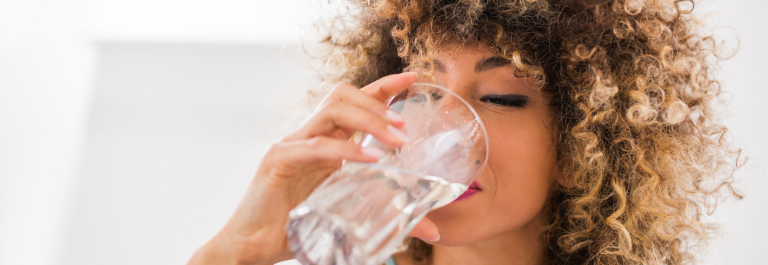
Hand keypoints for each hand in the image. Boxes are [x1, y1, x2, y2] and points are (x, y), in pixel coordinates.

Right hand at [188, 72, 439, 264]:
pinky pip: (315, 146)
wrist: (253, 246)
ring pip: (330, 111)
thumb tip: (432, 231)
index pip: (355, 102)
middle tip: (405, 124)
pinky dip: (345, 149)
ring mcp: (292, 145)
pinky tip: (370, 159)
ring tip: (395, 138)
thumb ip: (390, 216)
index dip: (383, 87)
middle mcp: (309, 136)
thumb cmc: (299, 228)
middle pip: (342, 96)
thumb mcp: (351, 216)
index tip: (412, 78)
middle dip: (378, 102)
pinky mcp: (278, 160)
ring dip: (368, 119)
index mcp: (326, 142)